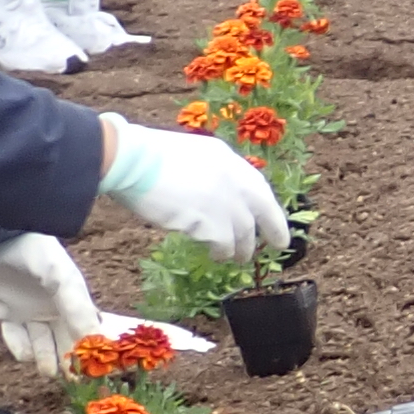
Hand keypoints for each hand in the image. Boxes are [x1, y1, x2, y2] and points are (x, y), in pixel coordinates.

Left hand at [0, 232, 97, 375]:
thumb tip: (96, 340)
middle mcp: (54, 311)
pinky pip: (16, 340)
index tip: (94, 370)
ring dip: (47, 359)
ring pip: (42, 346)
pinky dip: (21, 348)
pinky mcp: (8, 316)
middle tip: (72, 378)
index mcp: (74, 302)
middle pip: (65, 344)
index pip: (86, 332)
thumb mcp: (63, 280)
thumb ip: (78, 309)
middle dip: (70, 361)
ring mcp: (31, 315)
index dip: (91, 351)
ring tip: (50, 370)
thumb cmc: (38, 255)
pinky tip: (27, 352)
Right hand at [99, 121, 291, 260]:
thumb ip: (212, 174)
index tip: (274, 219)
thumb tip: (217, 195)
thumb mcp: (193, 156)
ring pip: (244, 234)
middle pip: (263, 212)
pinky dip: (220, 252)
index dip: (269, 207)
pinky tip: (215, 256)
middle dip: (273, 231)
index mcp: (229, 160)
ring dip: (242, 249)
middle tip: (279, 246)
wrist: (134, 162)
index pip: (259, 187)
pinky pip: (223, 245)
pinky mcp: (211, 224)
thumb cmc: (150, 156)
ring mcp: (225, 203)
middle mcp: (234, 180)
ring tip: (237, 258)